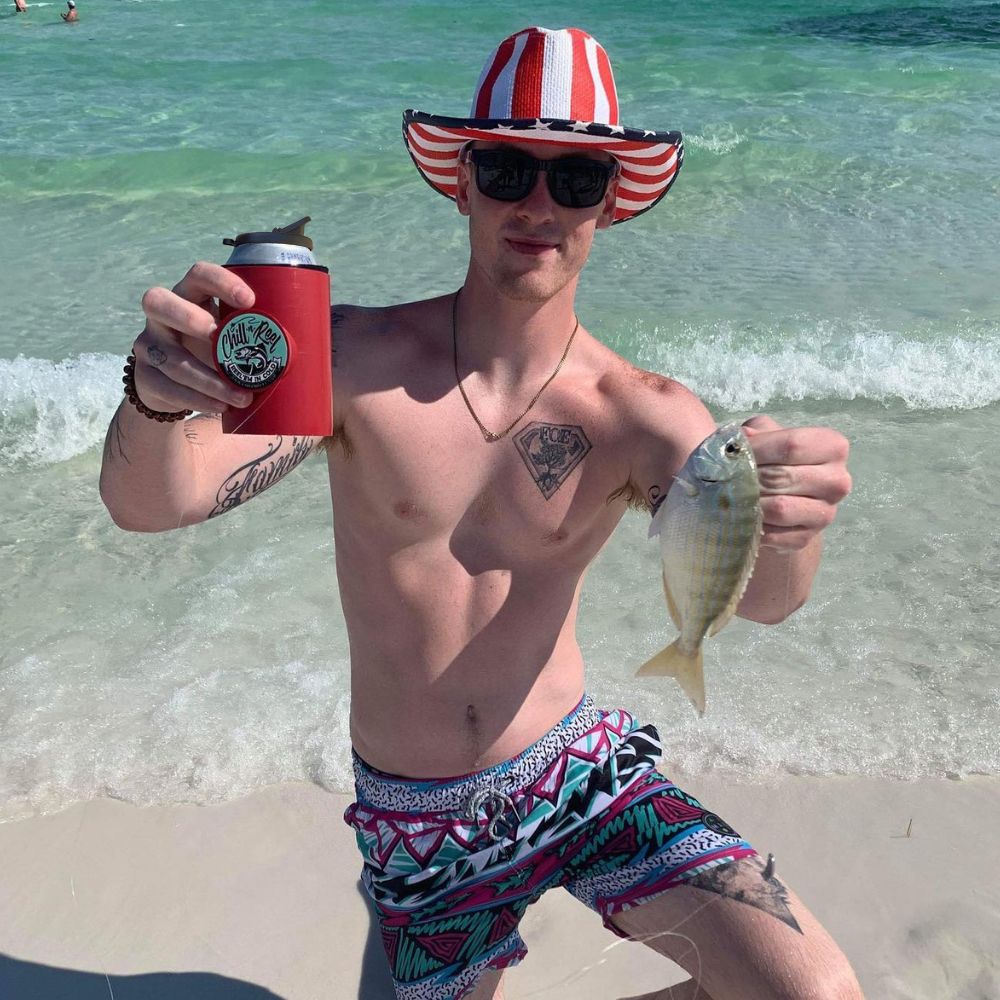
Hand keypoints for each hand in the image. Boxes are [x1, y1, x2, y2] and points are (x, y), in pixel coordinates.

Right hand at [132, 262, 256, 413]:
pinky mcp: (144, 375)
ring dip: (208, 379)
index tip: (250, 300)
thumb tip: (313, 341)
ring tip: (241, 396)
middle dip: (189, 317)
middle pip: (157, 300)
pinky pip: (166, 387)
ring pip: (170, 357)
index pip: (198, 274)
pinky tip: (221, 406)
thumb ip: (257, 333)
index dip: (221, 282)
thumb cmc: (216, 352)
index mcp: (190, 296)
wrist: (176, 387)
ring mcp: (149, 344)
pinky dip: (197, 398)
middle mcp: (162, 315)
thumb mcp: (232, 337)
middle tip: (217, 335)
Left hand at [741, 414, 850, 550]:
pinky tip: (743, 517)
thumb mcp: (767, 436)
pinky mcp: (807, 539)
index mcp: (832, 447)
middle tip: (726, 477)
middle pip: (781, 477)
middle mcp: (837, 481)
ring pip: (779, 508)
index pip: (792, 445)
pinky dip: (752, 526)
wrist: (780, 500)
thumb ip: (757, 431)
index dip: (757, 448)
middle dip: (747, 477)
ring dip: (748, 503)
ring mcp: (825, 514)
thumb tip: (741, 440)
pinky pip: (773, 534)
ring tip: (732, 496)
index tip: (733, 452)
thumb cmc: (773, 459)